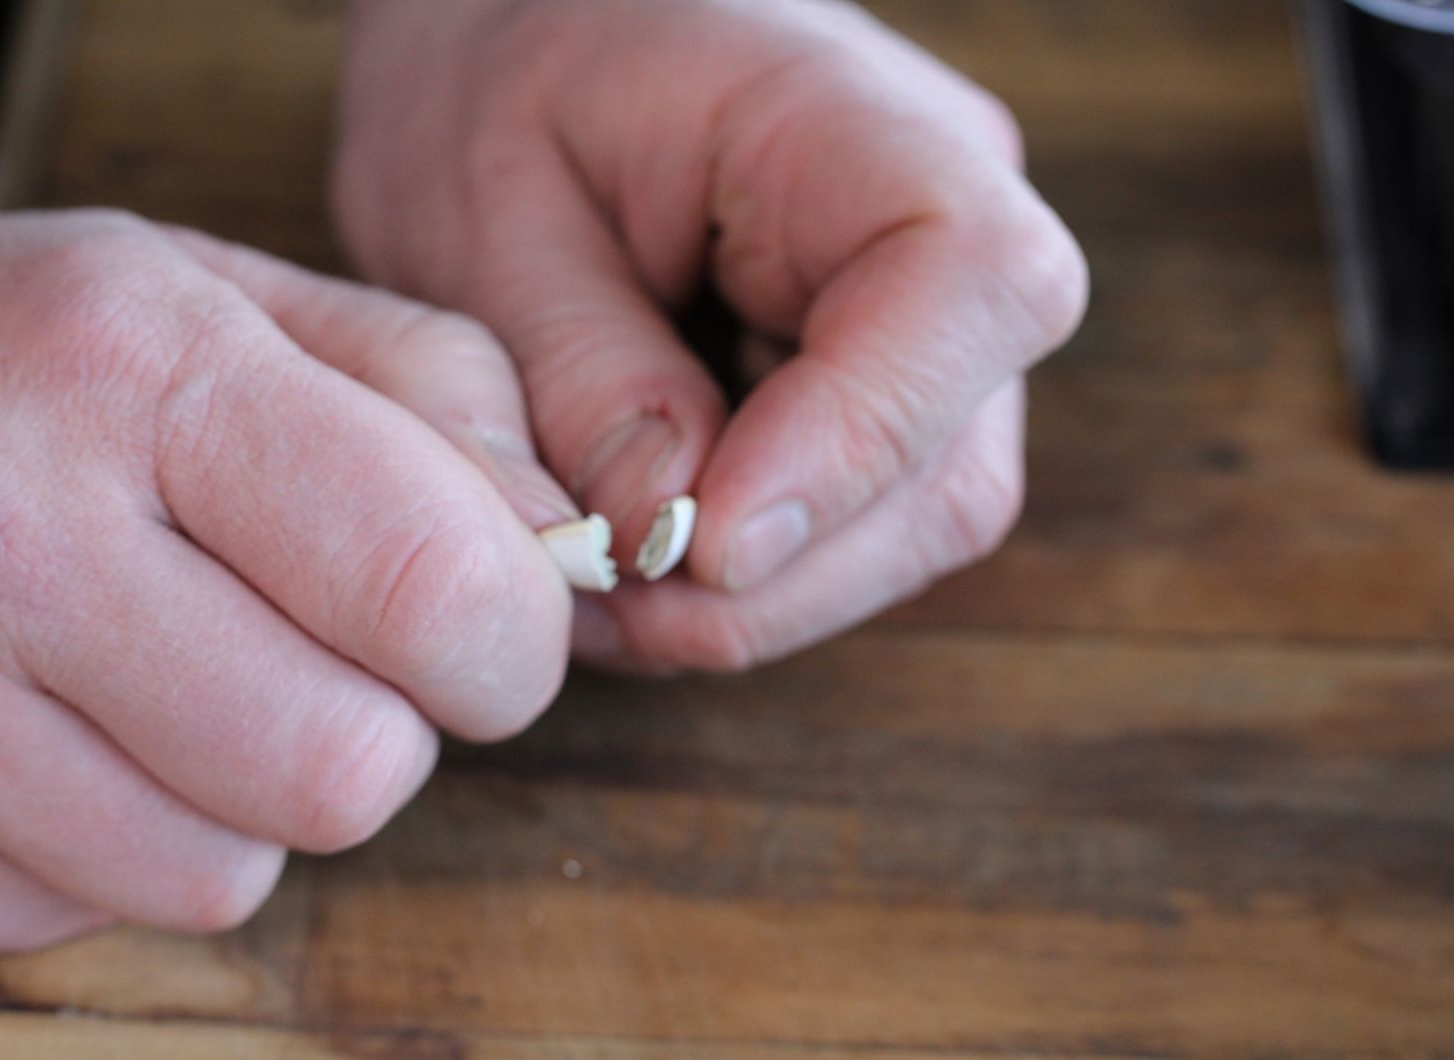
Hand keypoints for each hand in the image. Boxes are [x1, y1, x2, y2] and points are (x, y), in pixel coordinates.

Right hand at [0, 206, 572, 953]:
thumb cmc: (8, 349)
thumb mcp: (215, 290)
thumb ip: (427, 384)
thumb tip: (562, 542)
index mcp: (134, 367)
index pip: (431, 587)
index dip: (513, 639)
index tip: (490, 622)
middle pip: (350, 773)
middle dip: (387, 728)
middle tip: (325, 650)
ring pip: (229, 872)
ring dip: (249, 793)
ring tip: (168, 672)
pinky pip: (95, 909)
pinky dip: (124, 838)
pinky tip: (61, 726)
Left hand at [334, 0, 1086, 671]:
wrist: (515, 39)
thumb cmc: (495, 82)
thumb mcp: (487, 212)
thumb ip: (585, 371)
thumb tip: (673, 536)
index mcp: (856, 124)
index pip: (975, 286)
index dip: (861, 439)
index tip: (708, 540)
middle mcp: (936, 228)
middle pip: (949, 464)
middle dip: (779, 573)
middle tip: (610, 600)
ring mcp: (921, 323)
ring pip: (911, 523)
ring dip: (758, 594)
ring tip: (601, 586)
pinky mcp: (875, 388)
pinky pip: (854, 527)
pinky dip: (747, 578)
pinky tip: (635, 561)